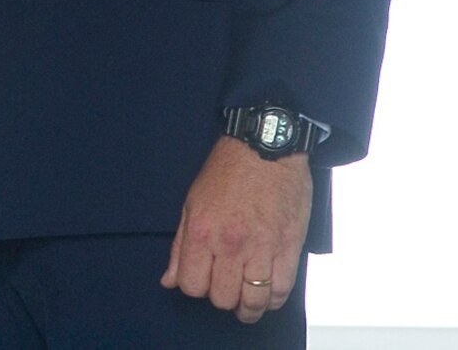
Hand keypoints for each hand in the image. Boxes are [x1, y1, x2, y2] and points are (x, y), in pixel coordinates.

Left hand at [162, 136, 311, 322]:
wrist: (264, 150)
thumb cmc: (225, 173)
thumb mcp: (190, 204)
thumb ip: (180, 246)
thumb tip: (169, 280)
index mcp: (202, 233)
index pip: (192, 286)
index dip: (194, 288)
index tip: (201, 281)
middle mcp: (231, 246)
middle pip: (223, 297)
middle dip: (221, 298)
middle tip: (225, 288)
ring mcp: (262, 249)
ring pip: (253, 301)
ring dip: (248, 307)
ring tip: (246, 303)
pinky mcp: (289, 248)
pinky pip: (282, 290)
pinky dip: (273, 299)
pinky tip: (266, 293)